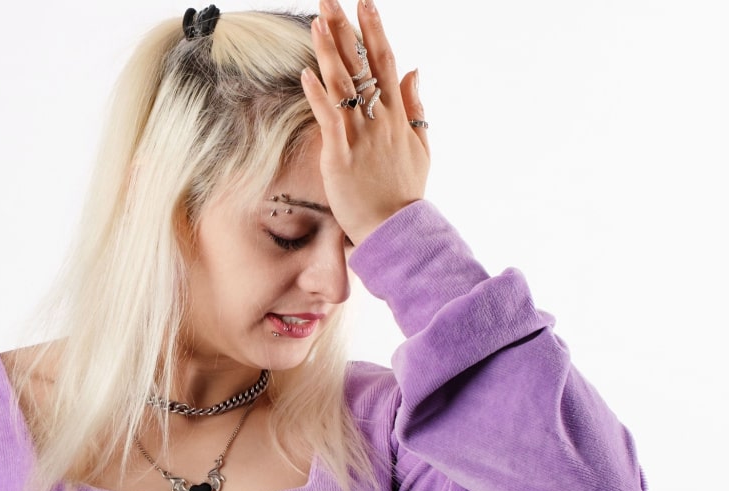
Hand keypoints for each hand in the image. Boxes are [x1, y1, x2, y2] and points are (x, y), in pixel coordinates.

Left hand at [300, 0, 429, 246]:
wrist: (395, 229)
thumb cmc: (403, 191)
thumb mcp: (421, 146)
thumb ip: (416, 106)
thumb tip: (414, 70)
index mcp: (398, 114)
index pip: (385, 61)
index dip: (374, 30)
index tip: (365, 3)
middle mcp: (380, 119)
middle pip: (361, 65)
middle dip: (346, 29)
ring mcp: (361, 136)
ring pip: (343, 85)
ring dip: (328, 51)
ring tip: (316, 22)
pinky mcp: (341, 156)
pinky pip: (329, 119)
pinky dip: (318, 96)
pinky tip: (307, 74)